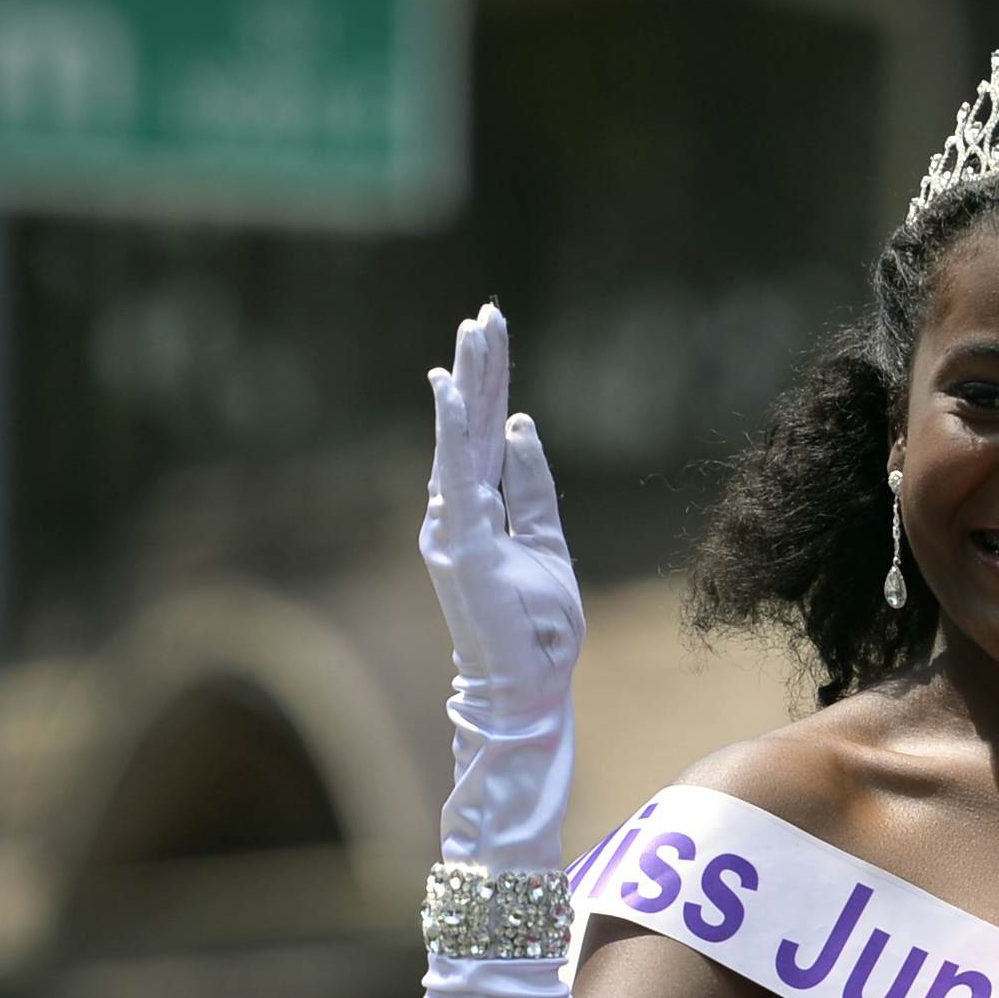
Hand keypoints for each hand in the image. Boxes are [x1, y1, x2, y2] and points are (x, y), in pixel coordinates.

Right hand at [419, 303, 581, 739]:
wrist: (530, 684)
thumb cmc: (539, 626)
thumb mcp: (549, 542)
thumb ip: (533, 486)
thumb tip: (521, 427)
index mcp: (483, 511)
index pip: (486, 435)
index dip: (491, 385)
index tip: (494, 333)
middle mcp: (460, 512)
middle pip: (472, 426)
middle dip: (480, 368)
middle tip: (485, 313)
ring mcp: (456, 526)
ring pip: (461, 439)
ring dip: (467, 383)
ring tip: (473, 332)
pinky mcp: (463, 542)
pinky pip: (458, 475)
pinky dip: (451, 430)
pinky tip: (450, 389)